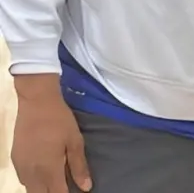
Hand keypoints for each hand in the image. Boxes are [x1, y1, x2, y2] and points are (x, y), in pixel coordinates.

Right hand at [12, 75, 91, 192]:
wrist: (37, 102)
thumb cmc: (60, 120)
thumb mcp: (74, 140)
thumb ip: (79, 166)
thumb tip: (86, 188)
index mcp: (49, 169)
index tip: (75, 192)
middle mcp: (32, 173)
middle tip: (64, 186)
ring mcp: (21, 167)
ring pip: (30, 189)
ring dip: (42, 190)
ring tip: (55, 181)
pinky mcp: (15, 160)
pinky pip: (23, 179)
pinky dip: (33, 182)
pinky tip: (42, 174)